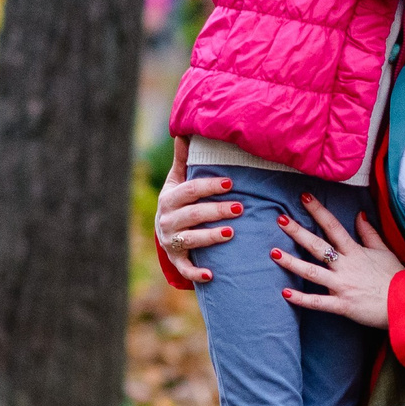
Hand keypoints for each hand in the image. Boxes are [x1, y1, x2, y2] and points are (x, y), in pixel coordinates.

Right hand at [153, 138, 239, 283]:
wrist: (164, 232)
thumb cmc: (178, 201)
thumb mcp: (177, 181)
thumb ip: (184, 160)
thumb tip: (184, 131)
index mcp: (169, 198)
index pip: (190, 190)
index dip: (209, 186)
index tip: (230, 183)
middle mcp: (167, 220)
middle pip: (193, 214)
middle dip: (216, 210)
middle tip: (240, 207)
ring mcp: (171, 241)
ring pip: (191, 239)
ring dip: (210, 237)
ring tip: (231, 233)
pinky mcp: (176, 260)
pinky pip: (185, 269)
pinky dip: (197, 273)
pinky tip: (212, 274)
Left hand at [273, 194, 403, 329]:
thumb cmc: (396, 277)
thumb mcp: (384, 251)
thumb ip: (369, 233)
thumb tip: (359, 214)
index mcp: (355, 251)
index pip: (333, 227)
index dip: (318, 211)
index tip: (304, 198)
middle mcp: (345, 266)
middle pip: (317, 245)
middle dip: (298, 232)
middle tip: (280, 219)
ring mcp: (342, 285)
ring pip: (312, 272)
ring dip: (291, 262)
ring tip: (273, 253)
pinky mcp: (342, 304)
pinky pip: (318, 302)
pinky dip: (301, 299)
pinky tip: (285, 293)